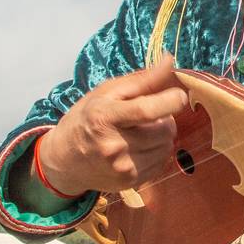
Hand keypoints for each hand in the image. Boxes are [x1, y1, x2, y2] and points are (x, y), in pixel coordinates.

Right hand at [35, 53, 189, 193]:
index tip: (179, 95)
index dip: (171, 101)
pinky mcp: (130, 182)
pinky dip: (157, 152)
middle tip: (148, 116)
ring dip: (162, 136)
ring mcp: (122, 168)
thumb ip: (142, 78)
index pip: (146, 110)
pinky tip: (139, 147)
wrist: (63, 159)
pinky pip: (162, 162)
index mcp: (104, 117)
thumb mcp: (106, 92)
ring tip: (142, 131)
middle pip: (164, 130)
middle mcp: (113, 146)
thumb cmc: (86, 118)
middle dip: (165, 118)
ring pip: (167, 146)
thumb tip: (169, 60)